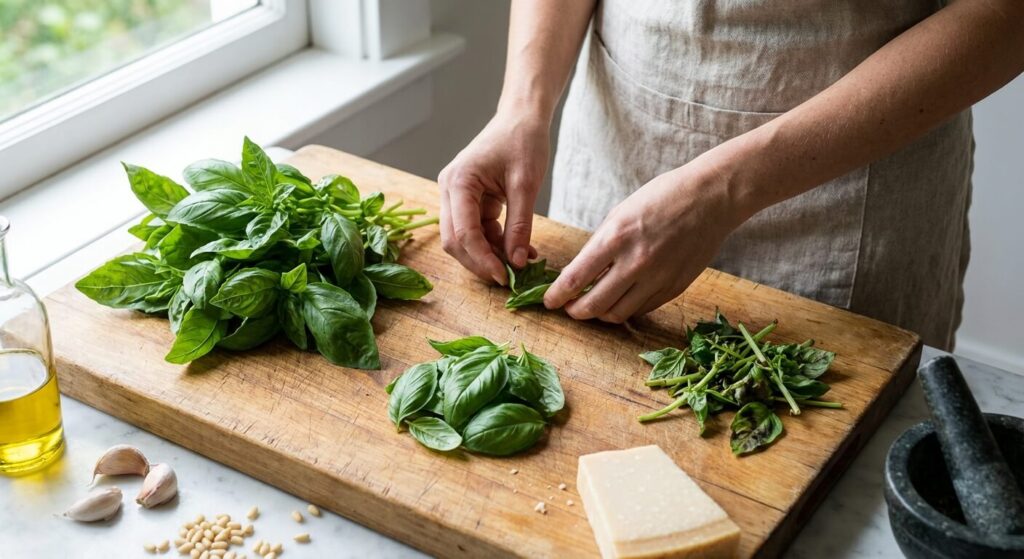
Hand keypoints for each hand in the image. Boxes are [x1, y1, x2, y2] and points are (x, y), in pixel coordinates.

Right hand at [438, 114, 548, 284]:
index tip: (504, 277)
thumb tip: (516, 262)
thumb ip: (520, 226)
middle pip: (455, 240)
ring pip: (464, 240)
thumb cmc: (523, 141)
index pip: (463, 232)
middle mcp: (449, 190)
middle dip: (480, 262)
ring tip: (519, 263)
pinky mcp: (468, 201)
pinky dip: (494, 244)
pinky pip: (476, 231)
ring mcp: (456, 196)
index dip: (482, 259)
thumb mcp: (526, 185)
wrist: (521, 118)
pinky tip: (518, 250)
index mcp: (458, 182)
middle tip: (508, 278)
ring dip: (488, 255)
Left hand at [543, 165, 744, 321]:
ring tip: (594, 306)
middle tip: (570, 309)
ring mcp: (658, 278)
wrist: (711, 198)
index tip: (549, 301)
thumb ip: (600, 245)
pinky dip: (626, 308)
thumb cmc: (663, 197)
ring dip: (600, 314)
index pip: (576, 279)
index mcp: (616, 238)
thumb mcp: (620, 213)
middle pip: (594, 306)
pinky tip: (621, 299)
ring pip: (618, 314)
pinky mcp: (674, 288)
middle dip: (575, 312)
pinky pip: (642, 309)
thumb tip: (582, 272)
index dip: (557, 296)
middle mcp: (636, 263)